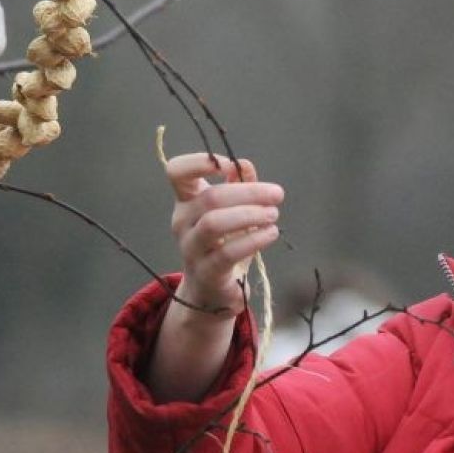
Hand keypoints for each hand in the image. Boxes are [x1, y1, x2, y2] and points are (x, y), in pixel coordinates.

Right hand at [164, 154, 282, 317]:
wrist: (212, 291)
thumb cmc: (222, 244)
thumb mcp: (231, 211)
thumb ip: (238, 185)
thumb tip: (245, 165)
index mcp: (186, 201)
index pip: (176, 172)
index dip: (199, 161)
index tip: (229, 165)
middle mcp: (182, 222)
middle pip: (210, 198)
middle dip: (249, 192)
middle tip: (277, 194)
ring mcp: (191, 249)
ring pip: (214, 223)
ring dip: (250, 215)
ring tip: (273, 215)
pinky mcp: (206, 272)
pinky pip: (228, 252)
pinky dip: (253, 240)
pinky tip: (271, 233)